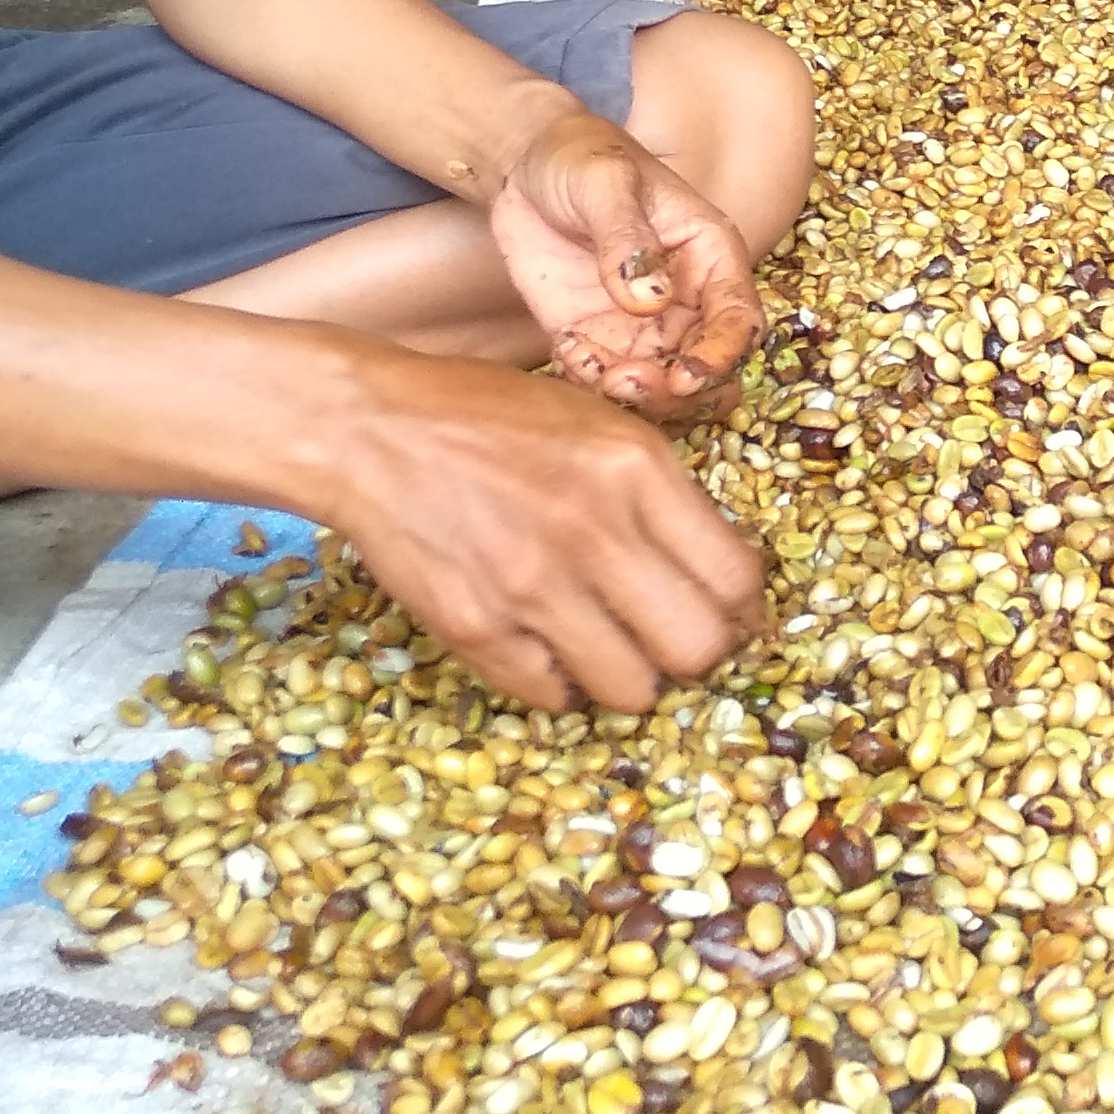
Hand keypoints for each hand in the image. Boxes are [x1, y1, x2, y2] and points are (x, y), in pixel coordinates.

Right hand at [308, 347, 763, 711]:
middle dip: (694, 653)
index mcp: (636, 468)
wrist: (371, 428)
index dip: (742, 611)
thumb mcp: (597, 424)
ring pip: (633, 691)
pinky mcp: (477, 630)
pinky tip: (544, 644)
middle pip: (698, 648)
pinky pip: (552, 696)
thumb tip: (723, 582)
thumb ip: (661, 495)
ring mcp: (533, 587)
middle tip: (667, 637)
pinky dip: (557, 681)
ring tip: (604, 644)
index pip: (735, 579)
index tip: (727, 615)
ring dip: (628, 677)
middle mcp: (594, 531)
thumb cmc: (490, 418)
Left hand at [485, 108, 765, 419]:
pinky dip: (590, 382)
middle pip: (708, 370)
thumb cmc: (582, 155)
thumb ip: (628, 238)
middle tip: (628, 380)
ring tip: (592, 369)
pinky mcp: (599, 339)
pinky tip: (567, 348)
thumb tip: (653, 300)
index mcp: (709, 254)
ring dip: (635, 395)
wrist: (529, 162)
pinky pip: (606, 381)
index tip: (688, 376)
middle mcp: (686, 299)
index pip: (737, 317)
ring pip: (662, 388)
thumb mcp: (605, 181)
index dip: (722, 354)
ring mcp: (643, 325)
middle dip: (676, 391)